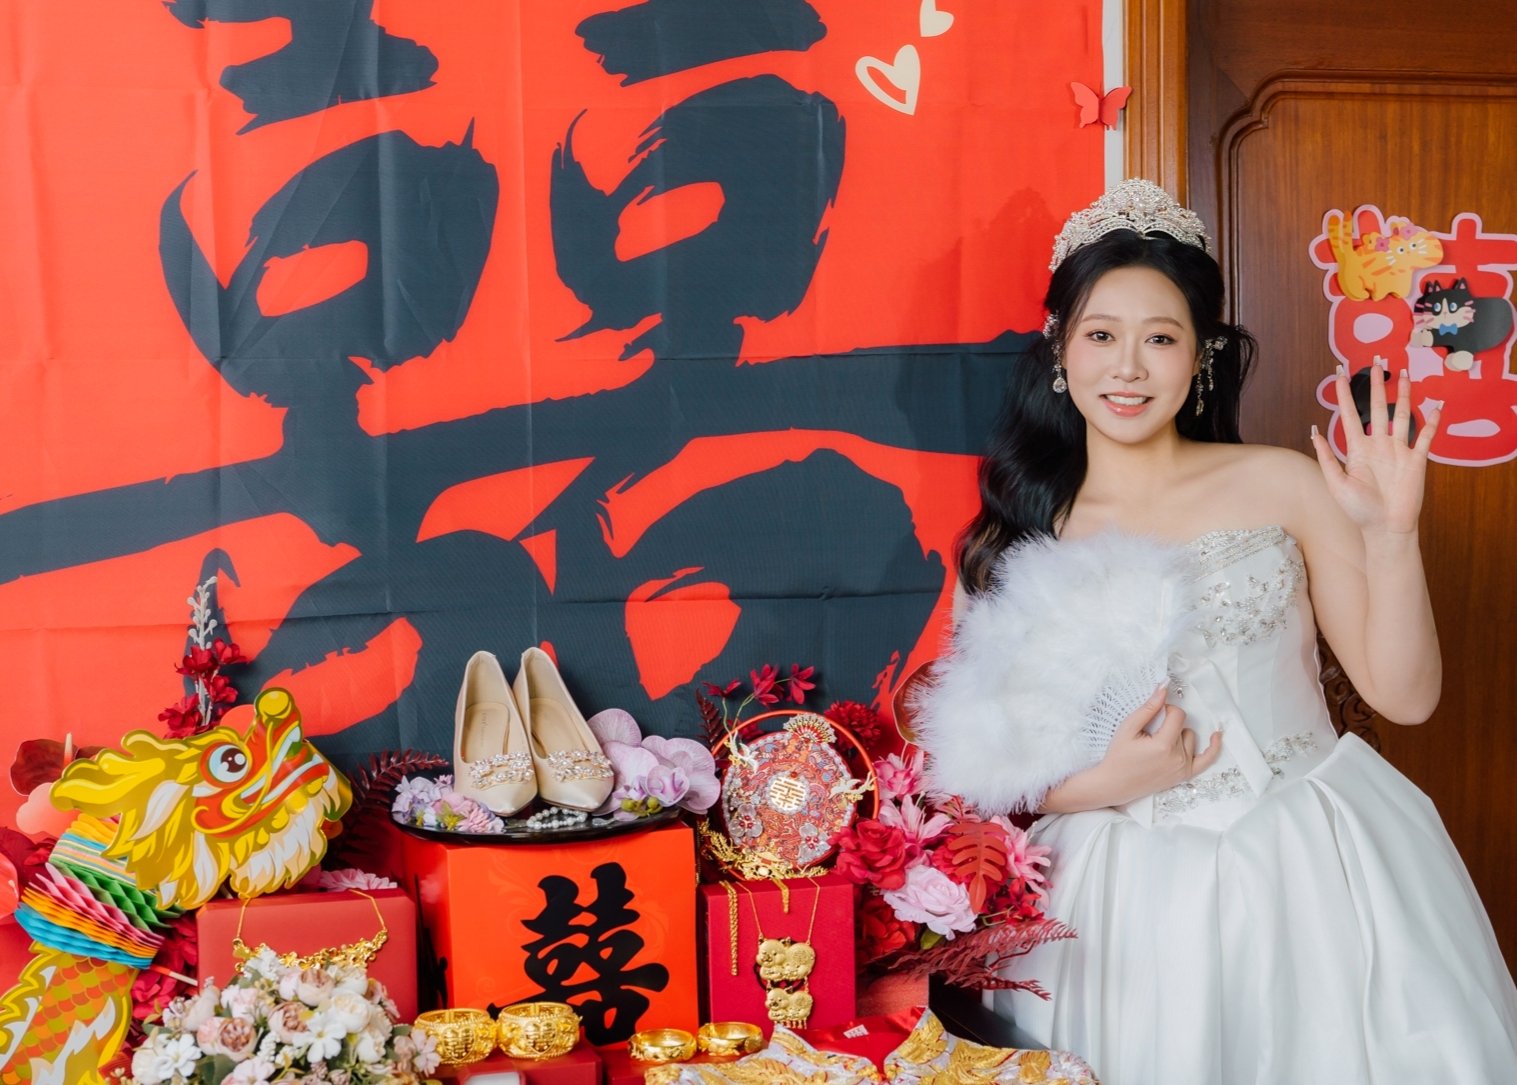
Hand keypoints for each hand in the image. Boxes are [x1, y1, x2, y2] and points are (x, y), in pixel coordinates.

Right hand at [1093, 685, 1222, 806]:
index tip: (1154, 714)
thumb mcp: (1128, 728)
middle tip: (1150, 732)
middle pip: (1183, 726)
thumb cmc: (1118, 756)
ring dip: (1179, 735)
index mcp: (1164, 745)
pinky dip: (1214, 747)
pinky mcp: (1185, 775)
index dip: (1166, 710)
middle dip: (1168, 723)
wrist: (1114, 784)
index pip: (1178, 715)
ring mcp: (1183, 768)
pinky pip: (1207, 759)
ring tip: (1160, 742)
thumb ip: (1148, 708)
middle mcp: (1178, 757)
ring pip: (1191, 738)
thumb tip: (1164, 687)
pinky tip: (1217, 736)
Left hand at [1312, 365, 1438, 535]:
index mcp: (1357, 448)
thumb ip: (1327, 456)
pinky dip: (1432, 421)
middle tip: (1376, 361)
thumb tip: (1313, 430)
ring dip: (1404, 394)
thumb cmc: (1357, 509)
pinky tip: (1436, 405)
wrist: (1384, 528)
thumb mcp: (1336, 482)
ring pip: (1402, 415)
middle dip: (1376, 384)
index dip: (1345, 393)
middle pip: (1378, 407)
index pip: (1349, 413)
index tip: (1340, 372)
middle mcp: (1378, 444)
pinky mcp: (1416, 460)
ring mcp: (1398, 450)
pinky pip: (1425, 437)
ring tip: (1404, 373)